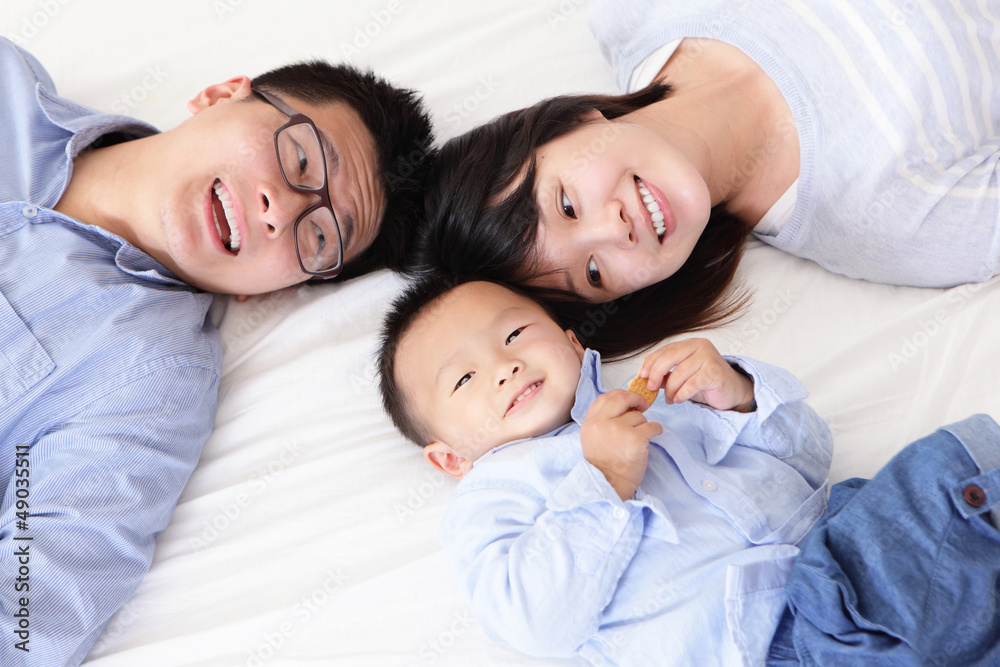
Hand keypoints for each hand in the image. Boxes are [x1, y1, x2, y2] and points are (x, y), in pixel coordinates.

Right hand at [580, 389, 661, 500]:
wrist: (611, 484)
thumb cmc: (605, 464)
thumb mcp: (593, 438)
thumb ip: (602, 420)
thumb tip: (622, 404)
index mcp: (591, 422)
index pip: (605, 397)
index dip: (619, 395)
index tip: (628, 398)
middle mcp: (602, 423)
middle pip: (622, 398)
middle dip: (635, 399)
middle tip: (643, 404)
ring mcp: (619, 430)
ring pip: (638, 416)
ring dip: (643, 424)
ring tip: (639, 437)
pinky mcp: (636, 439)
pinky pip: (652, 426)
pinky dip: (656, 430)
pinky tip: (653, 435)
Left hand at [639, 338, 753, 411]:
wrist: (732, 391)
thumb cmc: (705, 383)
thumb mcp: (683, 375)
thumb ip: (667, 373)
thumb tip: (645, 378)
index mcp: (690, 344)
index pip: (666, 349)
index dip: (651, 362)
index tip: (643, 375)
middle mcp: (700, 346)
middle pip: (670, 357)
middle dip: (657, 373)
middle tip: (651, 387)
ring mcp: (709, 358)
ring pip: (679, 373)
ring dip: (670, 390)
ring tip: (670, 399)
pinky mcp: (715, 372)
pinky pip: (691, 384)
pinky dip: (681, 394)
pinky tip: (679, 399)